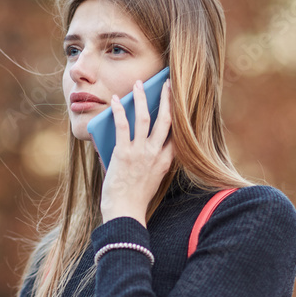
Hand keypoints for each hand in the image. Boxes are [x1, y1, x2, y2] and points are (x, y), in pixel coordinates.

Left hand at [100, 78, 174, 226]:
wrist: (125, 214)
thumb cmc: (133, 199)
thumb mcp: (148, 178)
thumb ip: (145, 160)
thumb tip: (129, 141)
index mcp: (165, 161)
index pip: (176, 133)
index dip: (179, 114)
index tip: (179, 100)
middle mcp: (156, 154)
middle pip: (166, 120)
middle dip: (166, 98)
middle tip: (166, 83)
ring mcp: (141, 153)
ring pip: (145, 118)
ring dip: (141, 98)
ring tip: (139, 84)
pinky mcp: (124, 154)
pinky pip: (122, 126)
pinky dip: (119, 111)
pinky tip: (116, 100)